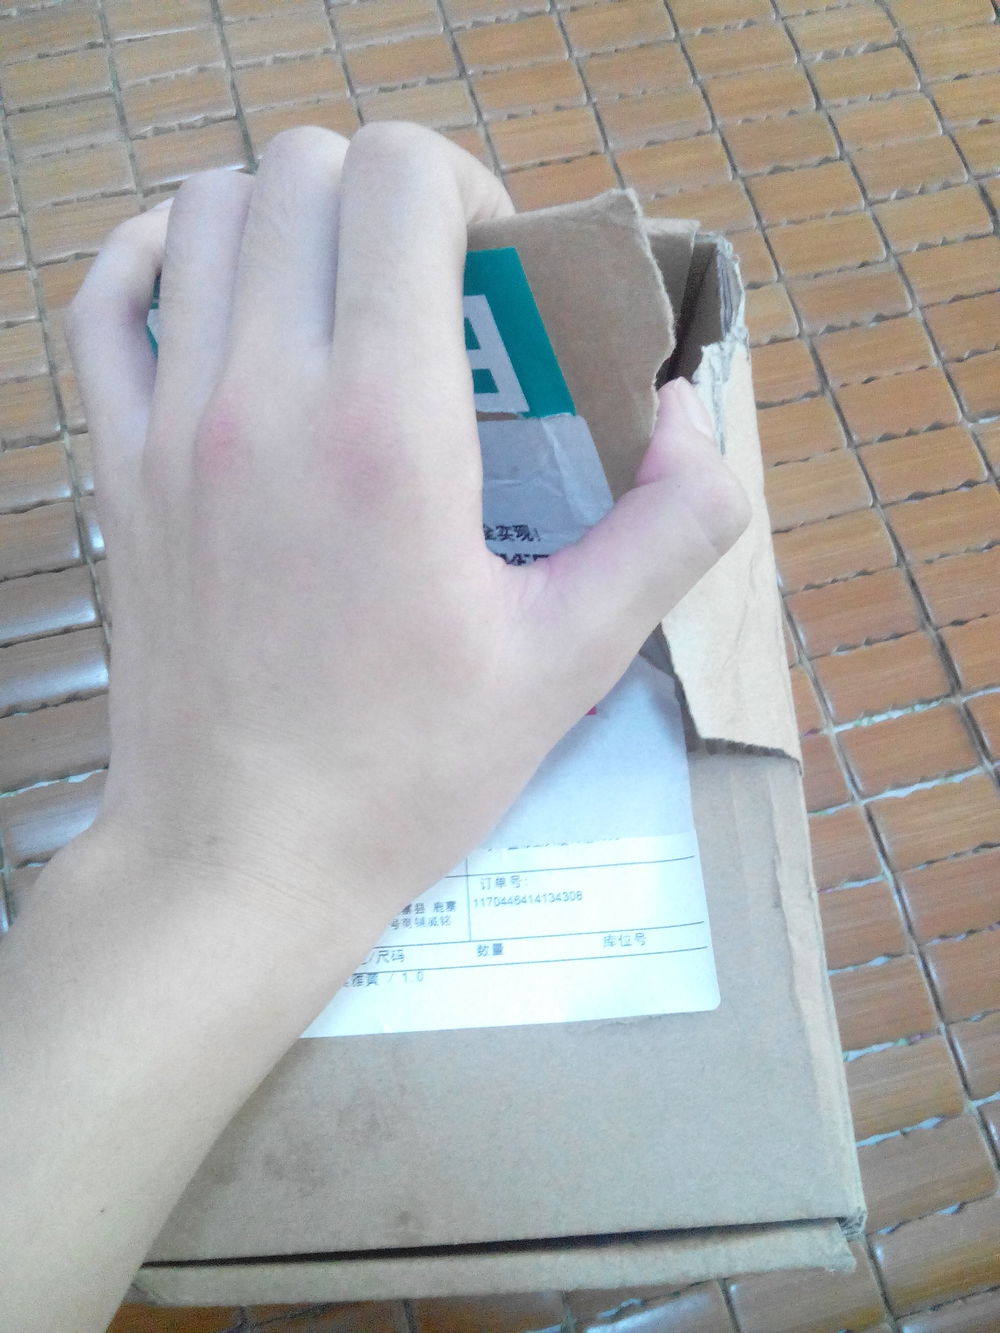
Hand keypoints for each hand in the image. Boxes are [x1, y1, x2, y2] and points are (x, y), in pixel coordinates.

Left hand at [66, 122, 748, 936]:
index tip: (496, 273)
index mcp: (389, 427)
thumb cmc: (408, 769)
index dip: (466, 184)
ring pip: (207, 208)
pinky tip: (214, 290)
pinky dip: (153, 256)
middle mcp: (265, 394)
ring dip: (288, 215)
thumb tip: (692, 415)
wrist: (241, 856)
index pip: (400, 176)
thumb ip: (670, 527)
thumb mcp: (574, 659)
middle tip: (431, 288)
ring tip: (339, 296)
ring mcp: (172, 423)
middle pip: (305, 166)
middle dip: (387, 193)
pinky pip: (104, 297)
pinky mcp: (118, 465)